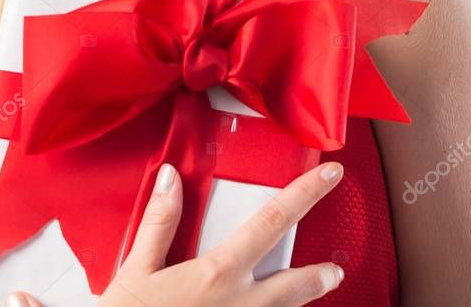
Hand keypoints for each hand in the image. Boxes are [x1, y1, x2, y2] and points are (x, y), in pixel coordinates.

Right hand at [5, 161, 344, 306]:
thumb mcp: (136, 269)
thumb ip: (160, 222)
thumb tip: (170, 179)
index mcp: (218, 273)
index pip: (272, 221)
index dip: (305, 193)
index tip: (329, 176)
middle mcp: (239, 303)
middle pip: (294, 284)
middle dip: (318, 276)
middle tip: (334, 270)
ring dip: (300, 304)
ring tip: (313, 295)